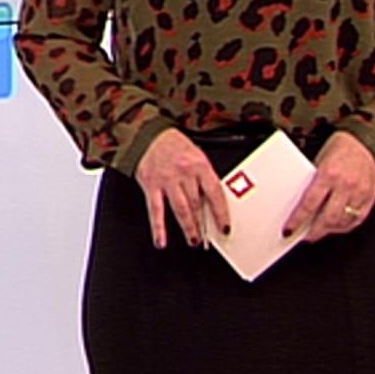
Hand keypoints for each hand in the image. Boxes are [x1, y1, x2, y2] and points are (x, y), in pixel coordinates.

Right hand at [133, 129, 230, 248]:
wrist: (150, 133)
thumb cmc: (174, 145)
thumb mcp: (197, 155)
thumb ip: (204, 177)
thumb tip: (211, 203)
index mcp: (200, 164)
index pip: (215, 193)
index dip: (221, 213)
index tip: (225, 227)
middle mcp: (184, 172)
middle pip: (197, 204)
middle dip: (203, 224)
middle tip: (206, 239)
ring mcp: (167, 179)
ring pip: (181, 209)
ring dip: (188, 227)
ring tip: (193, 240)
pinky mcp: (151, 184)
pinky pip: (155, 210)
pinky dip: (158, 228)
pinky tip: (161, 240)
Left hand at [281, 130, 374, 243]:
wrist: (366, 140)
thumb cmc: (340, 148)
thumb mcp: (319, 160)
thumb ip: (313, 182)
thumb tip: (299, 205)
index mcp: (328, 173)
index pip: (309, 204)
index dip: (297, 220)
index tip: (289, 229)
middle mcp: (345, 184)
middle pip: (327, 218)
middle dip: (314, 232)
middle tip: (305, 236)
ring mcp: (360, 192)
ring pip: (343, 222)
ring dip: (329, 230)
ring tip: (320, 232)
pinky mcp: (371, 197)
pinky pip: (358, 219)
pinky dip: (345, 227)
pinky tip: (336, 227)